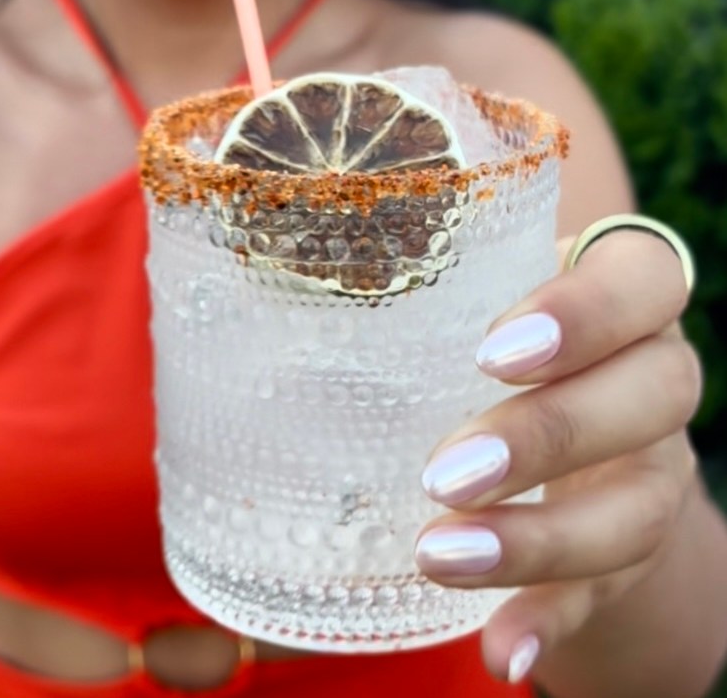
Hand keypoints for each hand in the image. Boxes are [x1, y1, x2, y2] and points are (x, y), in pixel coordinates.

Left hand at [415, 228, 701, 684]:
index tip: (493, 354)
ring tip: (441, 554)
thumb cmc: (489, 337)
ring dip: (540, 538)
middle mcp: (653, 377)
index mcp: (621, 297)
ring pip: (637, 506)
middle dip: (550, 433)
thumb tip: (275, 290)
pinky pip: (607, 588)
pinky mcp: (632, 545)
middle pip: (655, 394)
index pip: (643, 280)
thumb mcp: (471, 299)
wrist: (564, 431)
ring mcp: (652, 467)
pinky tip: (502, 650)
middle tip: (448, 470)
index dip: (587, 313)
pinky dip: (552, 617)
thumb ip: (420, 289)